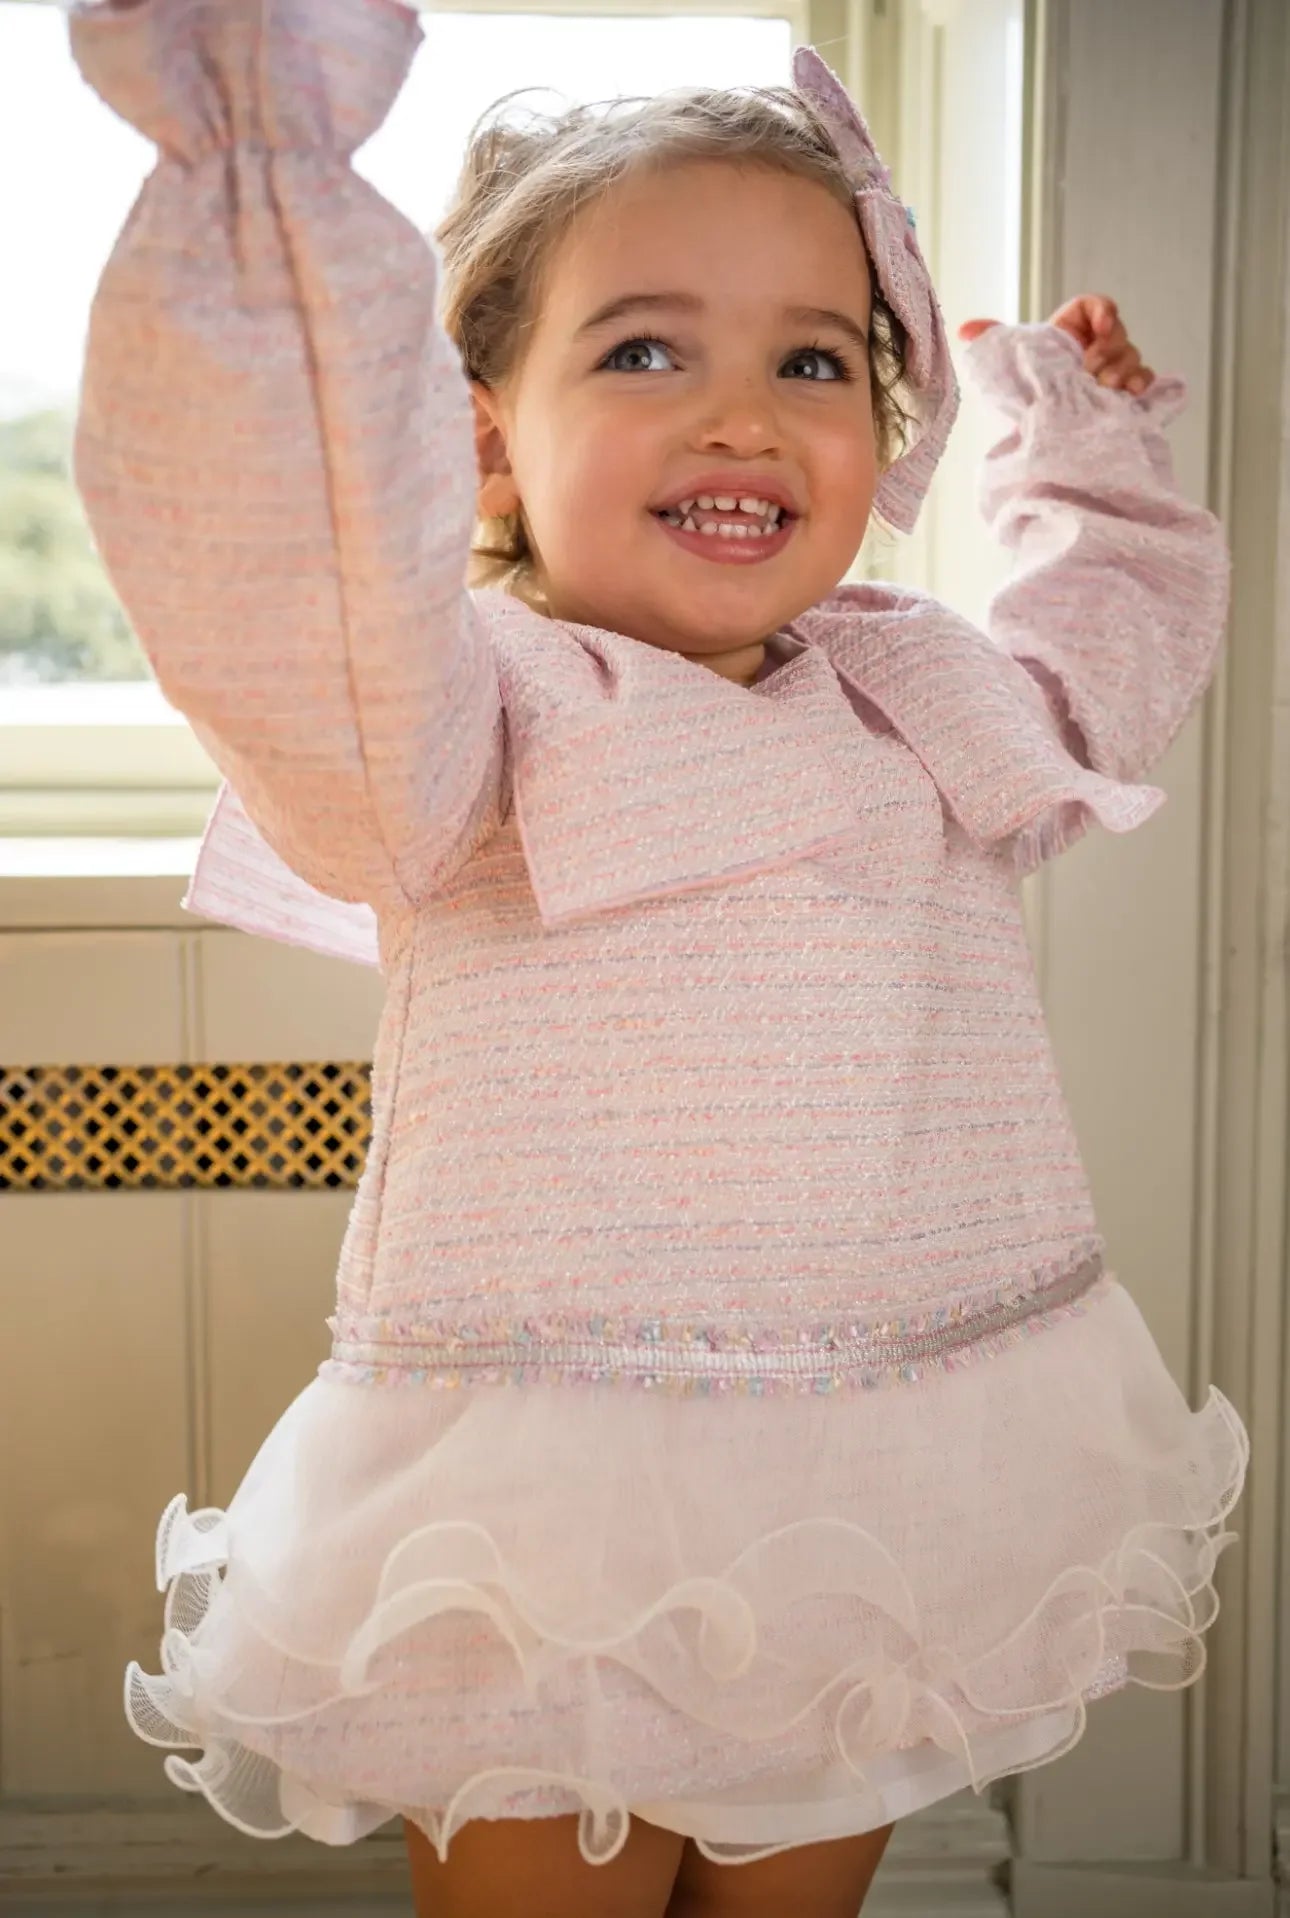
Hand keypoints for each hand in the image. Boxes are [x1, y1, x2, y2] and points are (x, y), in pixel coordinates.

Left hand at [958, 295, 1154, 395]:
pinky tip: (1132, 392)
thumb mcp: (1009, 362)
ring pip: (1131, 355)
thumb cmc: (1026, 390)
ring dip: (1122, 369)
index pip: (1094, 306)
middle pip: (1117, 332)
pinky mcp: (1123, 392)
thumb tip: (964, 330)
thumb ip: (993, 340)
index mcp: (1071, 331)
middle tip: (1093, 369)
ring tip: (1105, 386)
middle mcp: (1096, 346)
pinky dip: (1141, 382)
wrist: (1038, 429)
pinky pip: (1142, 380)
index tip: (1101, 324)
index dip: (1102, 309)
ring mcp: (1112, 369)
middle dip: (1109, 348)